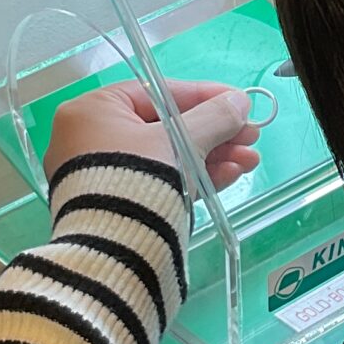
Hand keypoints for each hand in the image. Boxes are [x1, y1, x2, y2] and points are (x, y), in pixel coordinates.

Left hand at [44, 79, 259, 194]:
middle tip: (251, 136)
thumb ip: (212, 118)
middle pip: (166, 126)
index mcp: (93, 111)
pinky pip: (159, 179)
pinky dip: (194, 176)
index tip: (238, 102)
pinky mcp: (118, 202)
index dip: (205, 96)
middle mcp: (92, 137)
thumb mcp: (180, 142)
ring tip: (250, 160)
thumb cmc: (139, 179)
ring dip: (212, 156)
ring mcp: (104, 173)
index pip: (157, 94)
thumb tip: (239, 101)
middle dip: (215, 133)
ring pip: (167, 156)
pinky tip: (231, 174)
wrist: (113, 250)